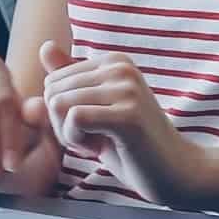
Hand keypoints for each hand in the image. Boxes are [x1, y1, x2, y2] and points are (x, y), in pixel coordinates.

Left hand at [39, 42, 194, 203]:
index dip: (62, 113)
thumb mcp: (95, 107)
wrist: (174, 172)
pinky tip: (99, 148)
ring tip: (100, 142)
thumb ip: (70, 79)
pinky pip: (74, 119)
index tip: (93, 126)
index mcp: (114, 61)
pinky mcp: (128, 114)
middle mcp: (121, 67)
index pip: (53, 81)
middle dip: (62, 124)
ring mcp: (126, 88)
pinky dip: (77, 140)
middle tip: (95, 138)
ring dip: (70, 135)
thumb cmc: (131, 144)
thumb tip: (44, 46)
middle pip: (53, 91)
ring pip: (59, 105)